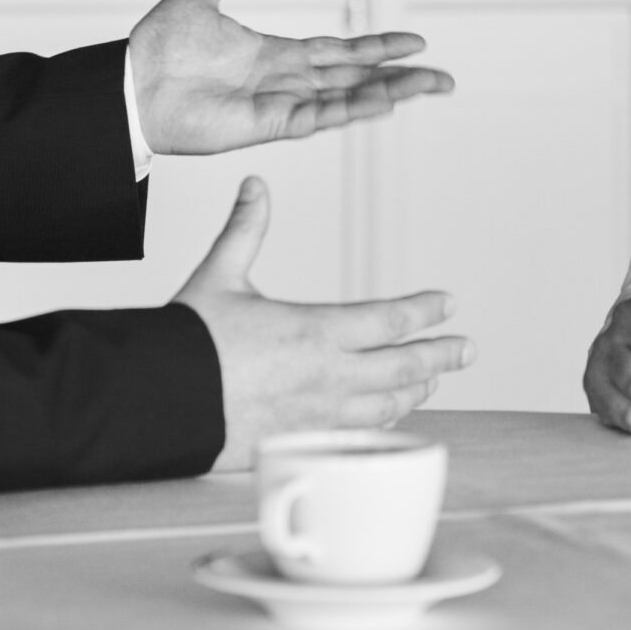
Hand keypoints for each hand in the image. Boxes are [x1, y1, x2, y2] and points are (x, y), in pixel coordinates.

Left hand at [130, 0, 452, 154]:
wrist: (130, 84)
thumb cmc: (157, 50)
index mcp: (275, 55)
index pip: (340, 52)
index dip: (378, 47)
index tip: (416, 43)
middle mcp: (285, 81)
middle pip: (357, 78)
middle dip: (402, 78)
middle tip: (446, 79)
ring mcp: (280, 104)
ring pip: (348, 98)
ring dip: (390, 93)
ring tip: (430, 87)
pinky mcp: (268, 123)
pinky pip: (319, 115)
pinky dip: (352, 108)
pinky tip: (383, 102)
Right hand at [174, 176, 474, 470]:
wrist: (162, 400)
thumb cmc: (189, 340)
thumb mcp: (220, 275)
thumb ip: (245, 229)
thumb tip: (254, 186)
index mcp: (315, 330)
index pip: (390, 320)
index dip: (424, 311)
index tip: (447, 303)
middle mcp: (328, 376)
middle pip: (404, 367)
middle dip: (442, 355)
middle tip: (467, 349)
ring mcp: (320, 415)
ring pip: (387, 405)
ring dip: (418, 389)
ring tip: (433, 379)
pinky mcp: (303, 443)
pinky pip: (358, 435)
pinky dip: (384, 424)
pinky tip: (389, 421)